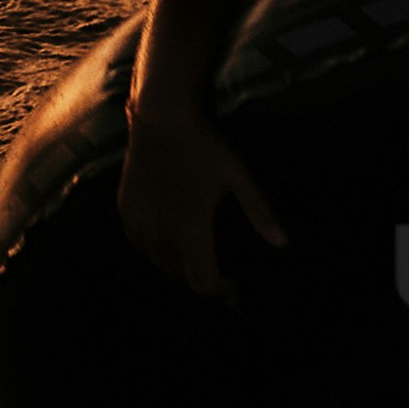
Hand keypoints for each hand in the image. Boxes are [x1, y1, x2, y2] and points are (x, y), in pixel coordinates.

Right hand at [117, 101, 287, 300]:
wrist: (161, 115)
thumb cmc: (204, 146)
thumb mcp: (238, 176)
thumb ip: (259, 212)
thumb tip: (283, 243)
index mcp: (190, 230)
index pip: (203, 283)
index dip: (220, 292)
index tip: (234, 290)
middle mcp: (161, 234)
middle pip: (182, 276)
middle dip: (201, 279)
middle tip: (220, 277)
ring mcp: (139, 224)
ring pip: (160, 263)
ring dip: (179, 266)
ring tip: (196, 260)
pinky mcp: (126, 211)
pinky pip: (142, 244)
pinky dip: (157, 250)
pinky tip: (169, 241)